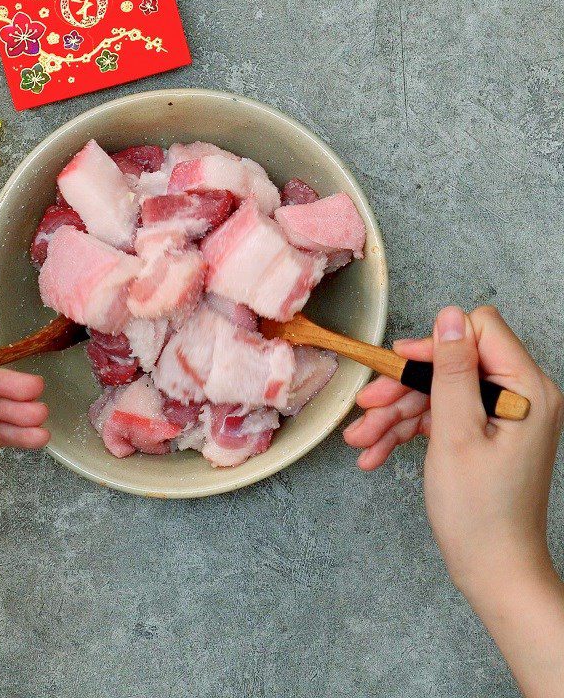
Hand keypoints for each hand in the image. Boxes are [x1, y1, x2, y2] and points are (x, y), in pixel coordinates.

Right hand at [346, 306, 563, 696]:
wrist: (493, 570)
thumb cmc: (480, 511)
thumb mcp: (455, 433)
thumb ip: (451, 370)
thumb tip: (449, 316)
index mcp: (526, 390)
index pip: (477, 332)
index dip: (433, 347)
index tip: (396, 369)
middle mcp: (519, 396)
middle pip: (449, 366)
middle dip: (403, 389)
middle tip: (365, 408)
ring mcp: (502, 417)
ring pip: (437, 394)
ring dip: (395, 416)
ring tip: (361, 443)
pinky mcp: (485, 434)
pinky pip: (440, 418)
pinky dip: (407, 432)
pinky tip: (376, 453)